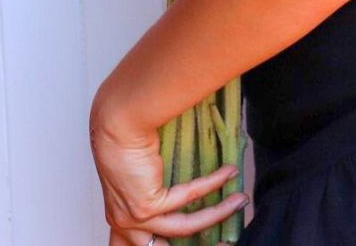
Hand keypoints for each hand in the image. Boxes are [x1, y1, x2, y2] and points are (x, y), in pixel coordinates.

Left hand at [90, 101, 247, 245]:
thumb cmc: (123, 138)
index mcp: (118, 220)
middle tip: (222, 242)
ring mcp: (134, 218)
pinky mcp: (146, 205)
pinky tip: (228, 173)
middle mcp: (123, 224)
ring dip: (216, 214)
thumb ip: (152, 187)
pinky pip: (188, 197)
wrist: (116, 122)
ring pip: (184, 227)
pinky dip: (212, 184)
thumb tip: (180, 189)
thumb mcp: (134, 171)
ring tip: (238, 201)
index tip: (199, 241)